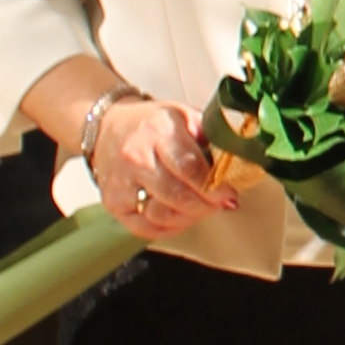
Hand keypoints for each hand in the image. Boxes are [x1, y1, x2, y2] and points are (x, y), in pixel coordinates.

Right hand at [92, 94, 230, 238]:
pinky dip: (169, 228)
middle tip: (220, 204)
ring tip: (201, 208)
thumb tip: (238, 164)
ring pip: (162, 214)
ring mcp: (120, 182)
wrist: (107, 128)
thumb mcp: (184, 116)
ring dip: (190, 217)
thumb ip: (210, 136)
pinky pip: (145, 228)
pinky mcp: (112, 202)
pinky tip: (180, 217)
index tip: (229, 194)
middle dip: (206, 205)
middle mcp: (135, 156)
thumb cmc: (152, 124)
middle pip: (177, 194)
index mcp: (158, 130)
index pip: (189, 166)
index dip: (214, 186)